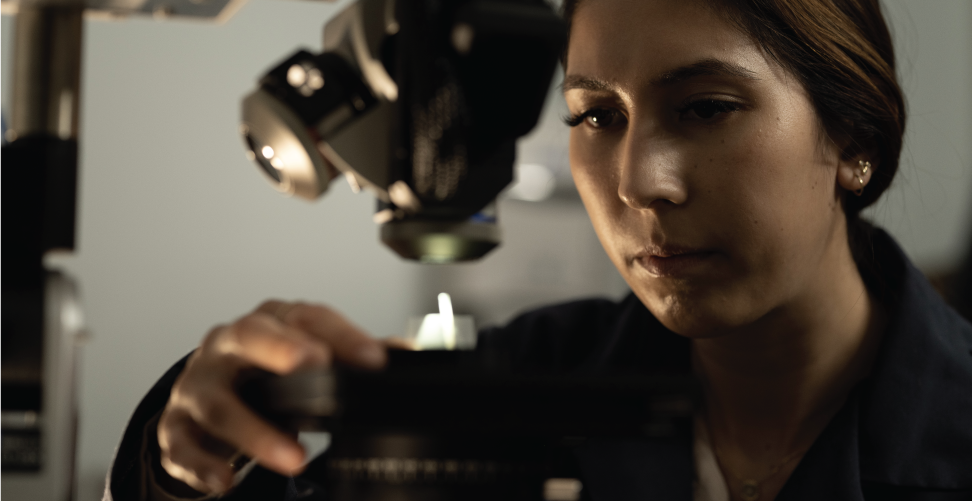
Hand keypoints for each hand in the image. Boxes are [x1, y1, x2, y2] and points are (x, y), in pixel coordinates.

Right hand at [156, 300, 385, 493]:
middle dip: (282, 348)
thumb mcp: (305, 355)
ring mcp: (198, 383)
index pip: (307, 317)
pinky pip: (183, 445)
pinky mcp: (176, 424)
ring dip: (257, 432)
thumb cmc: (261, 370)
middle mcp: (229, 344)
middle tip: (315, 364)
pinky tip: (226, 481)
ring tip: (294, 457)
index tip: (374, 359)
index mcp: (270, 321)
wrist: (201, 394)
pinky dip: (204, 465)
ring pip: (220, 402)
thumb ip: (353, 355)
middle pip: (250, 336)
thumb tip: (406, 353)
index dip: (342, 335)